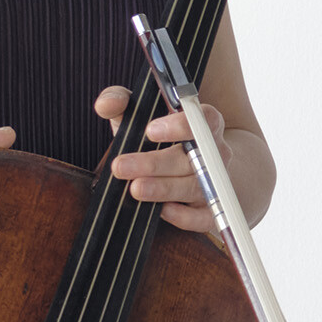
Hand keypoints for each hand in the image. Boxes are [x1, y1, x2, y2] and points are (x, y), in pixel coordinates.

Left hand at [95, 82, 236, 240]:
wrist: (198, 170)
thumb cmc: (162, 140)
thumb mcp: (140, 117)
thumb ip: (122, 104)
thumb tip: (106, 104)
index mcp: (203, 125)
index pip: (203, 119)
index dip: (180, 125)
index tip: (150, 130)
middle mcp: (214, 154)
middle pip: (193, 158)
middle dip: (155, 163)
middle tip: (120, 166)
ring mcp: (216, 184)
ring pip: (195, 187)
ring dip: (164, 188)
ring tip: (135, 189)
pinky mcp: (210, 212)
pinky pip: (203, 217)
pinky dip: (184, 216)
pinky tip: (163, 211)